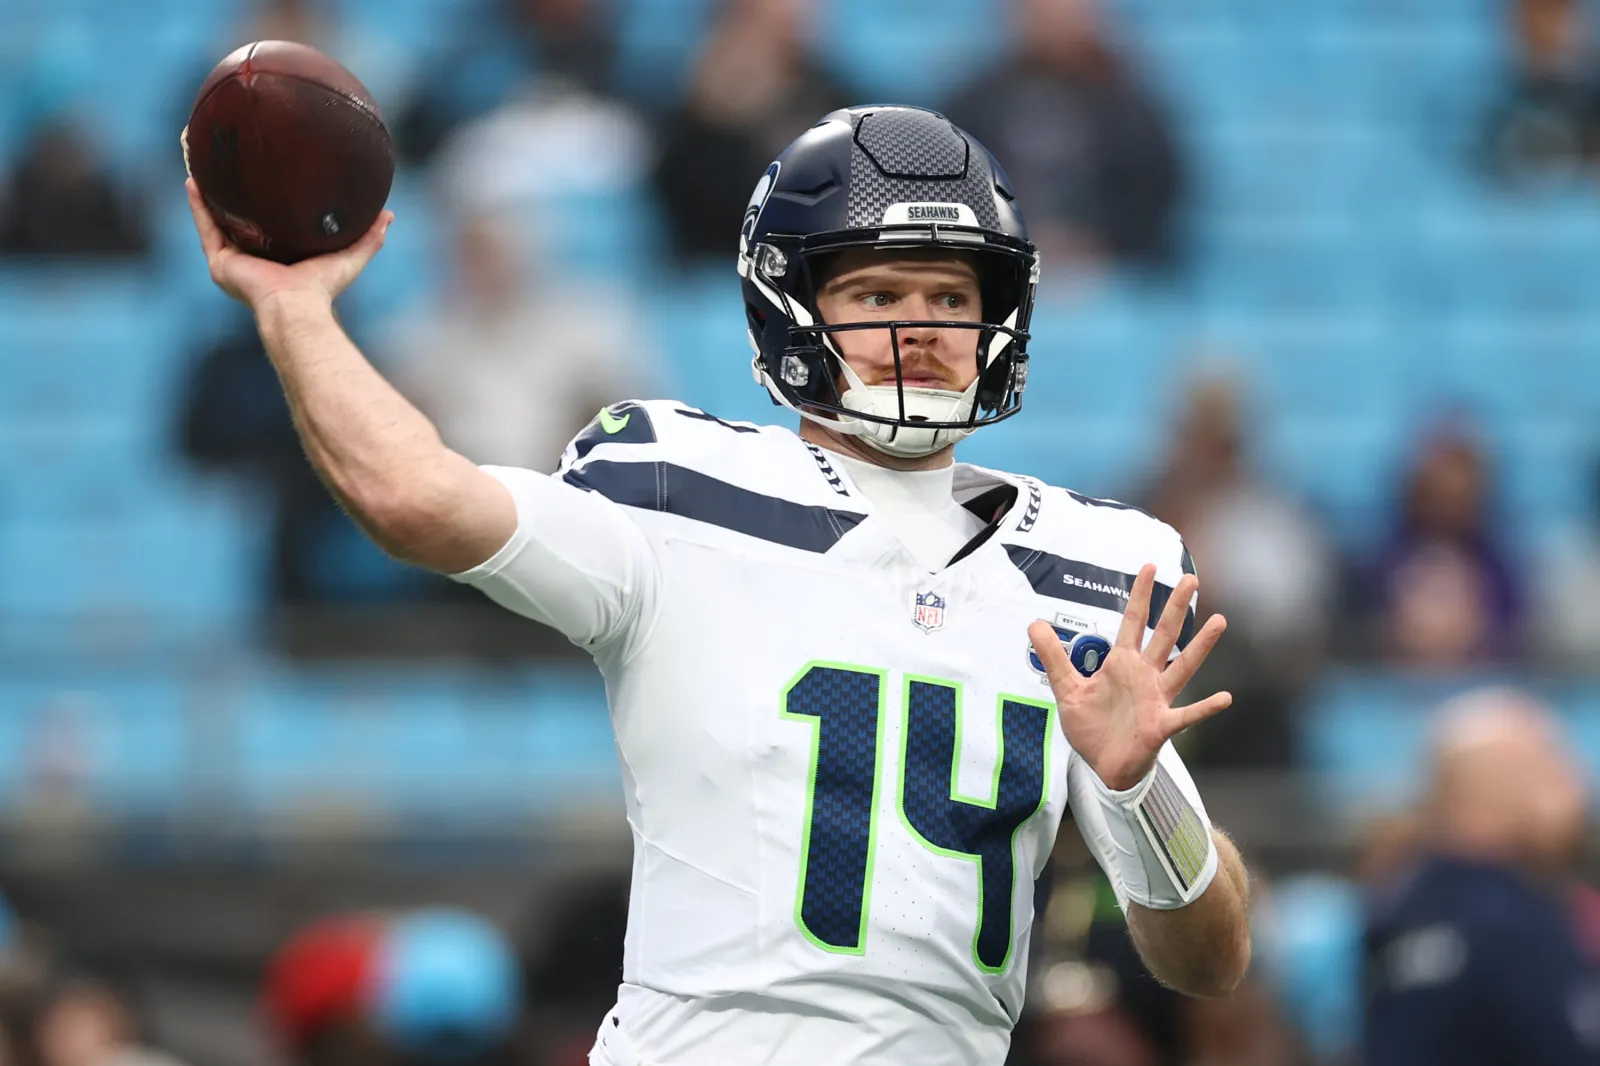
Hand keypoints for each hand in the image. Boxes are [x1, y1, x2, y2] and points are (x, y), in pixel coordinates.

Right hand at [186, 177, 392, 310]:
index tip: (267, 181)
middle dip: (233, 199)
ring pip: (216, 223)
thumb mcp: (350, 257)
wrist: (297, 306)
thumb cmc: (322, 288)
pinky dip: (198, 206)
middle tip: (231, 168)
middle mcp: (251, 261)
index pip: (269, 229)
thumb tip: (389, 215)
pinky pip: (205, 227)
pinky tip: (193, 181)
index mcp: (278, 260)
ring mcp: (233, 263)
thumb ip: (369, 238)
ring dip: (209, 197)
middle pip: (239, 223)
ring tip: (206, 167)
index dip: (266, 207)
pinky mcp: (220, 262)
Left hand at [1028, 566, 1230, 791]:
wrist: (1103, 766)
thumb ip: (1053, 656)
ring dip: (1201, 646)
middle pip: (1164, 635)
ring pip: (1182, 667)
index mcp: (1123, 664)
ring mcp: (1157, 699)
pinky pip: (1187, 715)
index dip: (1141, 596)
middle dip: (1176, 608)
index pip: (1134, 622)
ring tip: (1220, 622)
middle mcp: (1145, 676)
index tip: (1150, 567)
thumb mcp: (1067, 688)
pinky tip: (1225, 698)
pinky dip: (1205, 708)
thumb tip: (1034, 624)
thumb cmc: (1092, 727)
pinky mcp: (1162, 725)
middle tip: (1192, 580)